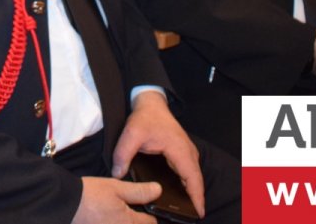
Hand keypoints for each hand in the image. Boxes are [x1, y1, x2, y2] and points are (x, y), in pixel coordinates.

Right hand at [71, 177, 158, 223]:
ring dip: (124, 220)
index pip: (151, 222)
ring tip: (115, 212)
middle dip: (138, 219)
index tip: (145, 206)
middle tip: (129, 208)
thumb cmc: (89, 196)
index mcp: (129, 222)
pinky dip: (112, 222)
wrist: (64, 205)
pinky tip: (106, 217)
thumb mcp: (116, 187)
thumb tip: (158, 190)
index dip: (151, 213)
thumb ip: (139, 191)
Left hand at [111, 91, 204, 217]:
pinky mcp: (183, 153)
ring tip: (187, 210)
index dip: (196, 196)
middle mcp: (188, 152)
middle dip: (196, 199)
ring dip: (193, 192)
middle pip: (196, 181)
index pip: (192, 178)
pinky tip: (182, 196)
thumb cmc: (145, 117)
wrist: (151, 103)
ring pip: (194, 177)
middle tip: (190, 217)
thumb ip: (123, 154)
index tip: (198, 212)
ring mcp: (187, 152)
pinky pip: (189, 172)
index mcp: (179, 149)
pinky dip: (189, 185)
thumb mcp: (131, 134)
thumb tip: (117, 174)